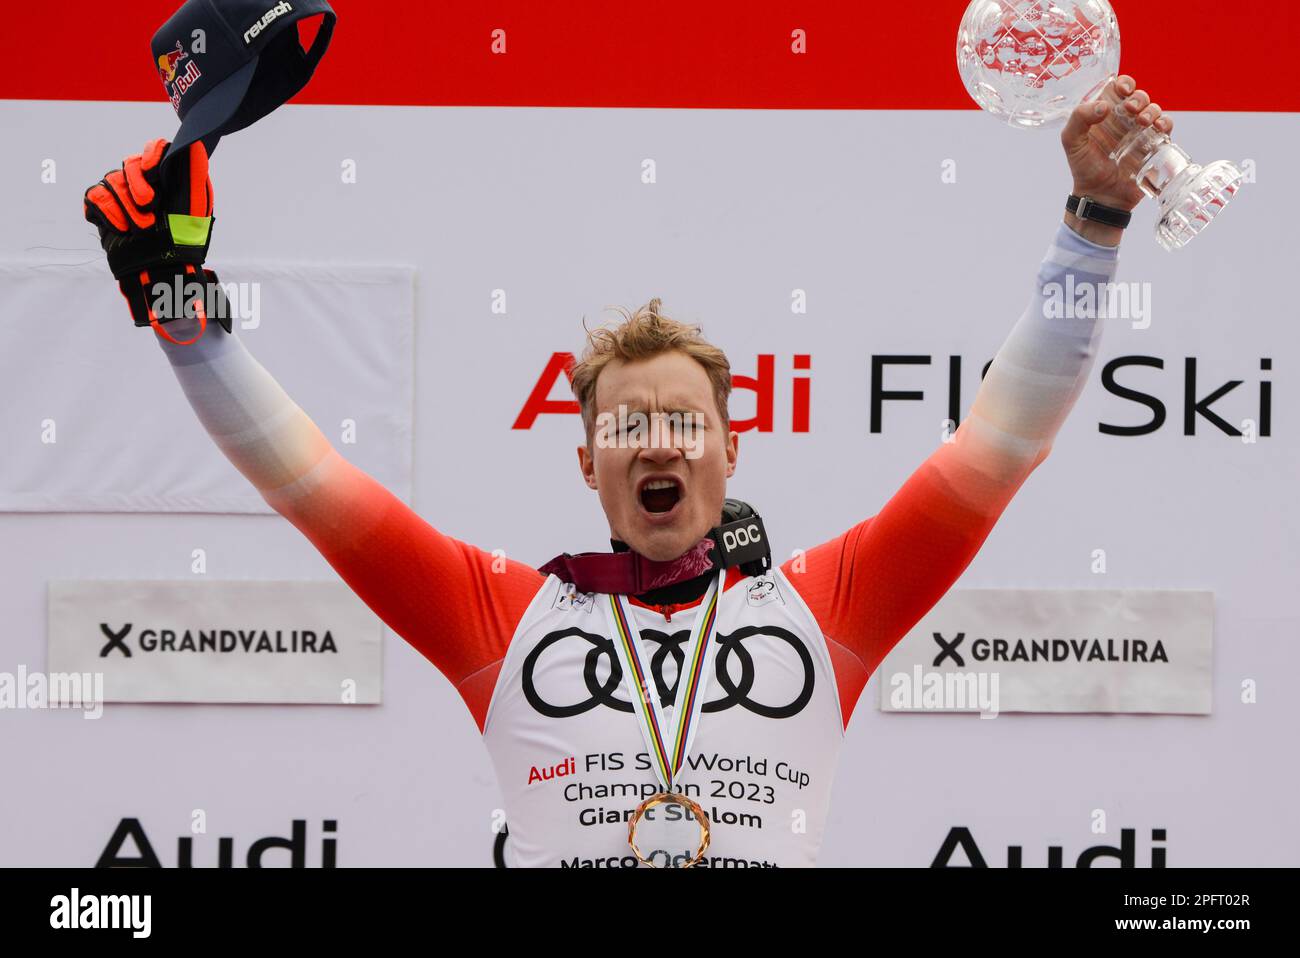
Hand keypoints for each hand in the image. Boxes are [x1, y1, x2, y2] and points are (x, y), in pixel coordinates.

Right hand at [83, 139, 228, 342]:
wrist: (160, 270)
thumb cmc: (183, 241)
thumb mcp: (196, 208)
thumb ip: (195, 174)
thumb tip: (195, 144)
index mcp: (167, 180)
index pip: (155, 149)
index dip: (151, 153)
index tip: (152, 168)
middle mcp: (143, 183)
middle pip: (129, 164)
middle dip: (137, 184)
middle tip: (149, 206)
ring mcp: (121, 196)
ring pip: (110, 180)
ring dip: (125, 206)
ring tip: (141, 228)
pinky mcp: (103, 209)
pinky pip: (94, 196)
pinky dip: (106, 211)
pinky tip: (121, 228)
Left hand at [1061, 75, 1173, 210]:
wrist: (1100, 196)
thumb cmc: (1084, 167)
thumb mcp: (1072, 141)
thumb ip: (1079, 118)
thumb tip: (1105, 106)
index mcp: (1105, 114)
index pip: (1119, 89)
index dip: (1123, 84)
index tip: (1122, 90)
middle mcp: (1124, 120)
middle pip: (1139, 96)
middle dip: (1138, 98)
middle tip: (1130, 109)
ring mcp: (1140, 132)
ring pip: (1153, 109)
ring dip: (1151, 109)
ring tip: (1142, 121)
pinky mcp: (1154, 145)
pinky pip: (1166, 126)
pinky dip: (1165, 122)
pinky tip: (1157, 127)